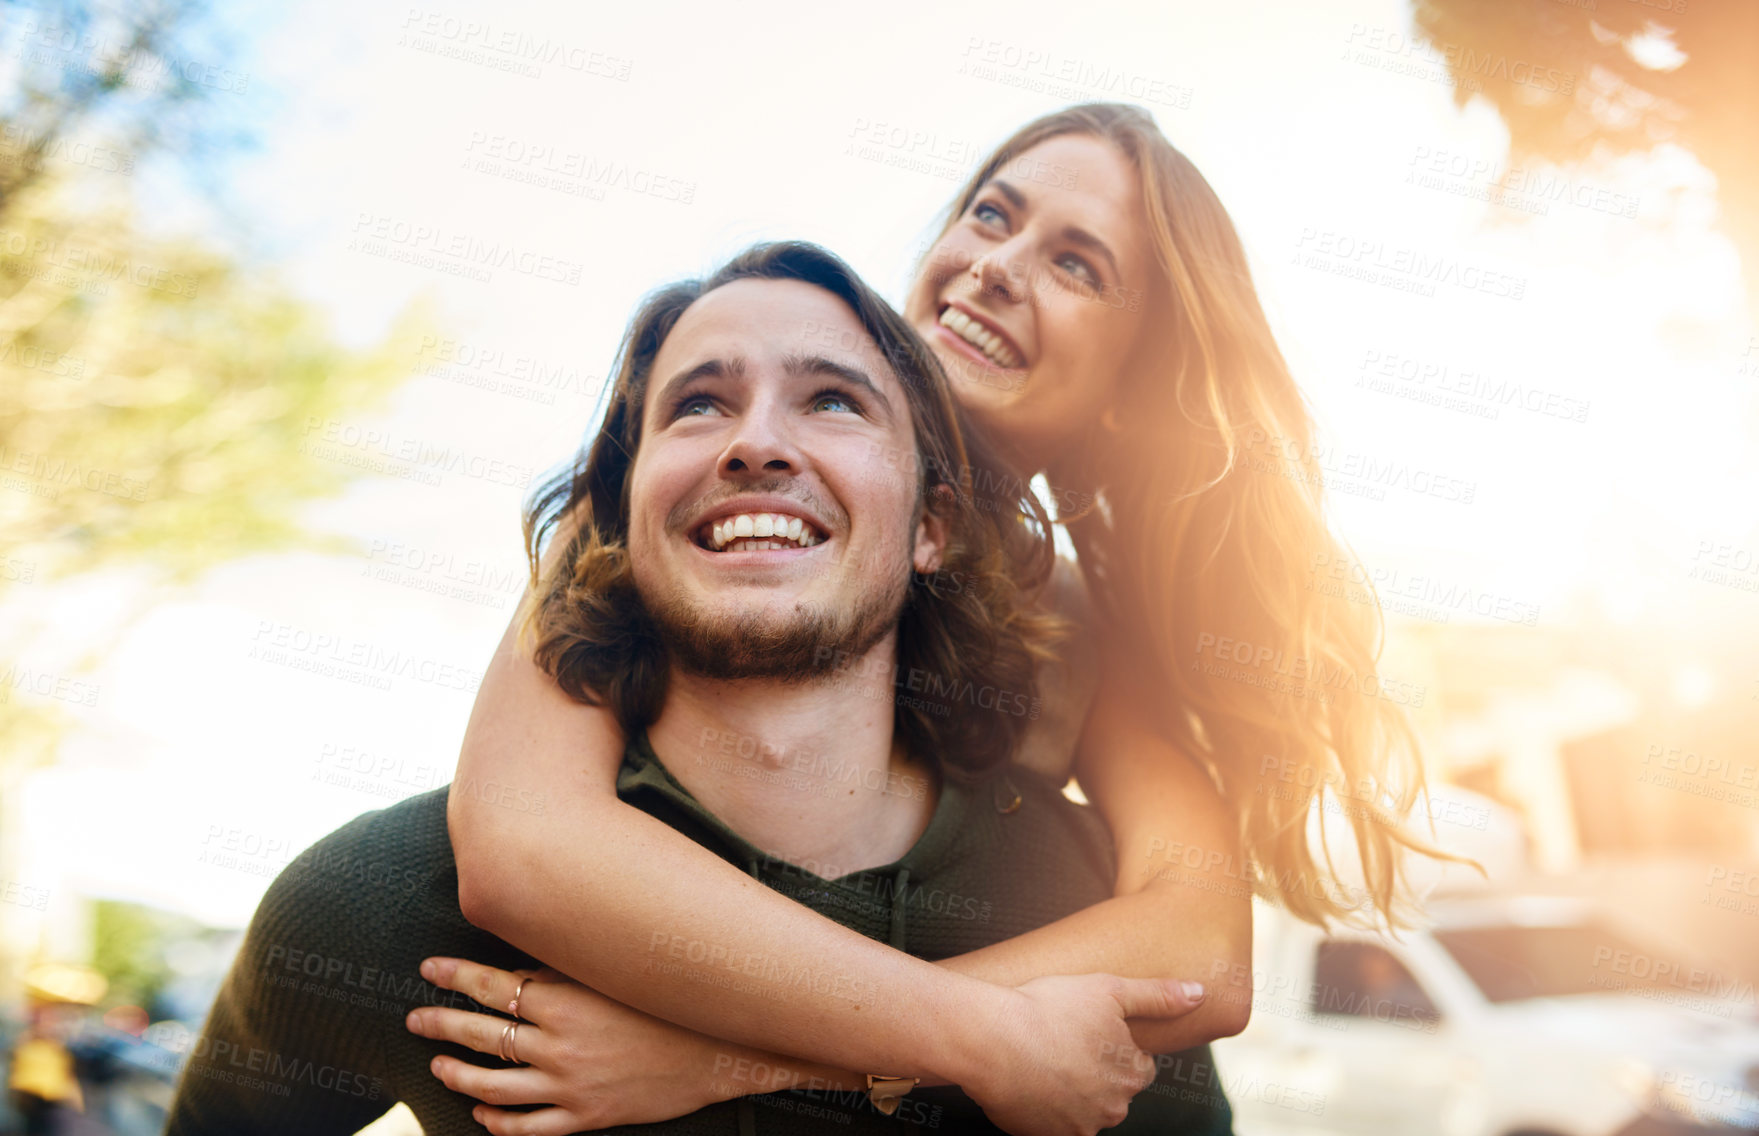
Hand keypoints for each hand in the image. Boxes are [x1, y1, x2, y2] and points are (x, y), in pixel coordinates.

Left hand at [404, 957, 729, 1133]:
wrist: (717, 1049)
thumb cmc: (667, 1002)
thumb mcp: (612, 977)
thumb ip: (560, 975)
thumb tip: (513, 975)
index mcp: (566, 1003)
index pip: (493, 986)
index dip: (455, 975)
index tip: (428, 968)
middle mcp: (560, 1046)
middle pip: (483, 1035)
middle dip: (441, 1023)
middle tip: (415, 1018)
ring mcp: (570, 1087)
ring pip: (495, 1088)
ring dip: (459, 1075)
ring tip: (439, 1065)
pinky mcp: (585, 1118)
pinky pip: (528, 1128)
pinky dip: (497, 1123)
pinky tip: (481, 1114)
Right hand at [959, 974, 1203, 1135]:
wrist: (992, 1040)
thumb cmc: (1050, 1008)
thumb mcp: (1109, 989)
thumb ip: (1157, 996)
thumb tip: (1200, 995)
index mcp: (1131, 1074)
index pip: (1138, 1066)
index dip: (1114, 1046)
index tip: (1089, 1031)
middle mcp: (1112, 1108)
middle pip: (1112, 1090)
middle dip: (1094, 1071)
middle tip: (1063, 1041)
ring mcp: (1078, 1127)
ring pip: (1082, 1108)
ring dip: (1070, 1090)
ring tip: (1043, 1058)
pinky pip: (1052, 1123)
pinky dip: (1044, 1106)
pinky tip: (1028, 1079)